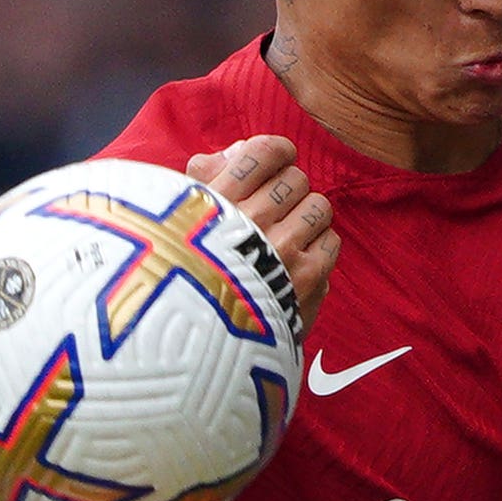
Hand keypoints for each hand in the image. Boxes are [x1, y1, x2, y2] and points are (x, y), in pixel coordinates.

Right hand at [185, 135, 336, 342]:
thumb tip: (238, 152)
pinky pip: (332, 241)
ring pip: (319, 206)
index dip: (275, 153)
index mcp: (214, 200)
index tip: (273, 164)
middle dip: (287, 192)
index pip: (264, 150)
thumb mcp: (169, 222)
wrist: (186, 350)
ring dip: (306, 219)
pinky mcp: (306, 280)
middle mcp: (250, 220)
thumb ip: (201, 178)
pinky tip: (297, 265)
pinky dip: (319, 249)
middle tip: (273, 214)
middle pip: (295, 178)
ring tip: (286, 240)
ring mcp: (281, 250)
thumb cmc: (174, 281)